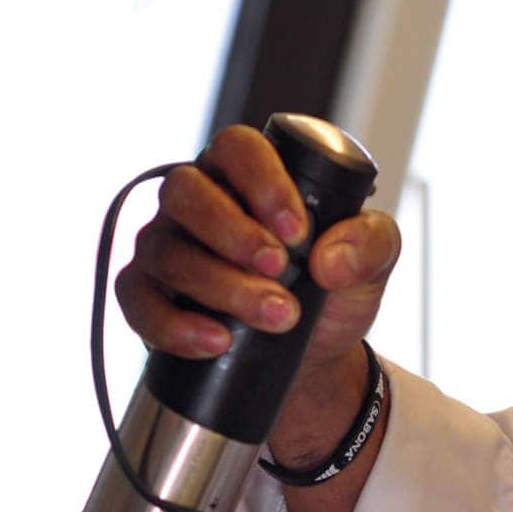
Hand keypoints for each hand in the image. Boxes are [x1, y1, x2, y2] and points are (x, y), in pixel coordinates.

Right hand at [115, 124, 401, 379]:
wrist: (309, 363)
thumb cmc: (329, 296)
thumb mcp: (372, 267)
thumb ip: (372, 243)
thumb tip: (330, 258)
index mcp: (244, 177)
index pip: (236, 148)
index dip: (262, 181)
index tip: (298, 231)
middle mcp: (195, 204)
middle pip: (186, 191)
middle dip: (233, 231)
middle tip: (280, 269)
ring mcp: (164, 248)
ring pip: (167, 251)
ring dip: (222, 286)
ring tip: (275, 317)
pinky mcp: (146, 298)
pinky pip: (139, 304)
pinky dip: (176, 326)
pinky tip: (217, 340)